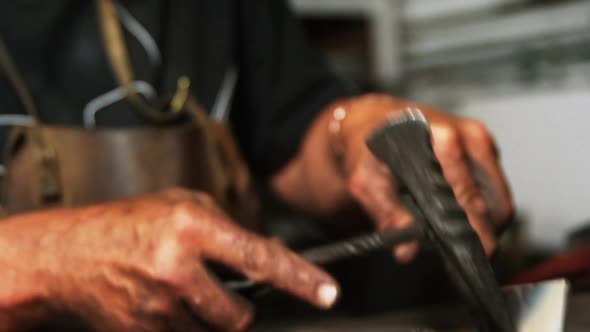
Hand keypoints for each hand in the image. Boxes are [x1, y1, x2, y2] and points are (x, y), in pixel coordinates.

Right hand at [0, 189, 337, 331]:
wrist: (70, 255)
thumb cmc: (130, 222)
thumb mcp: (182, 205)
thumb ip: (227, 228)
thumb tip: (271, 253)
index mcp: (191, 226)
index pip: (259, 257)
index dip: (299, 277)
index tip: (328, 292)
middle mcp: (177, 268)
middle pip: (239, 315)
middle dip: (239, 310)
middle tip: (220, 291)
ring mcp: (158, 306)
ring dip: (209, 319)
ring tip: (181, 292)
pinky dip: (184, 327)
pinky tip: (163, 303)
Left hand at [338, 94, 512, 261]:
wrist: (373, 120)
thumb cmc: (368, 148)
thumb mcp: (365, 182)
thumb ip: (386, 215)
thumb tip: (408, 251)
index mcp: (441, 141)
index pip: (469, 198)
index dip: (473, 234)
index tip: (471, 259)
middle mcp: (467, 136)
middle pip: (494, 203)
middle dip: (482, 234)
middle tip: (461, 254)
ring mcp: (479, 138)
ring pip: (499, 197)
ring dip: (485, 222)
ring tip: (457, 235)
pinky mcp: (483, 143)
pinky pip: (494, 186)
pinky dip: (483, 205)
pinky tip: (458, 213)